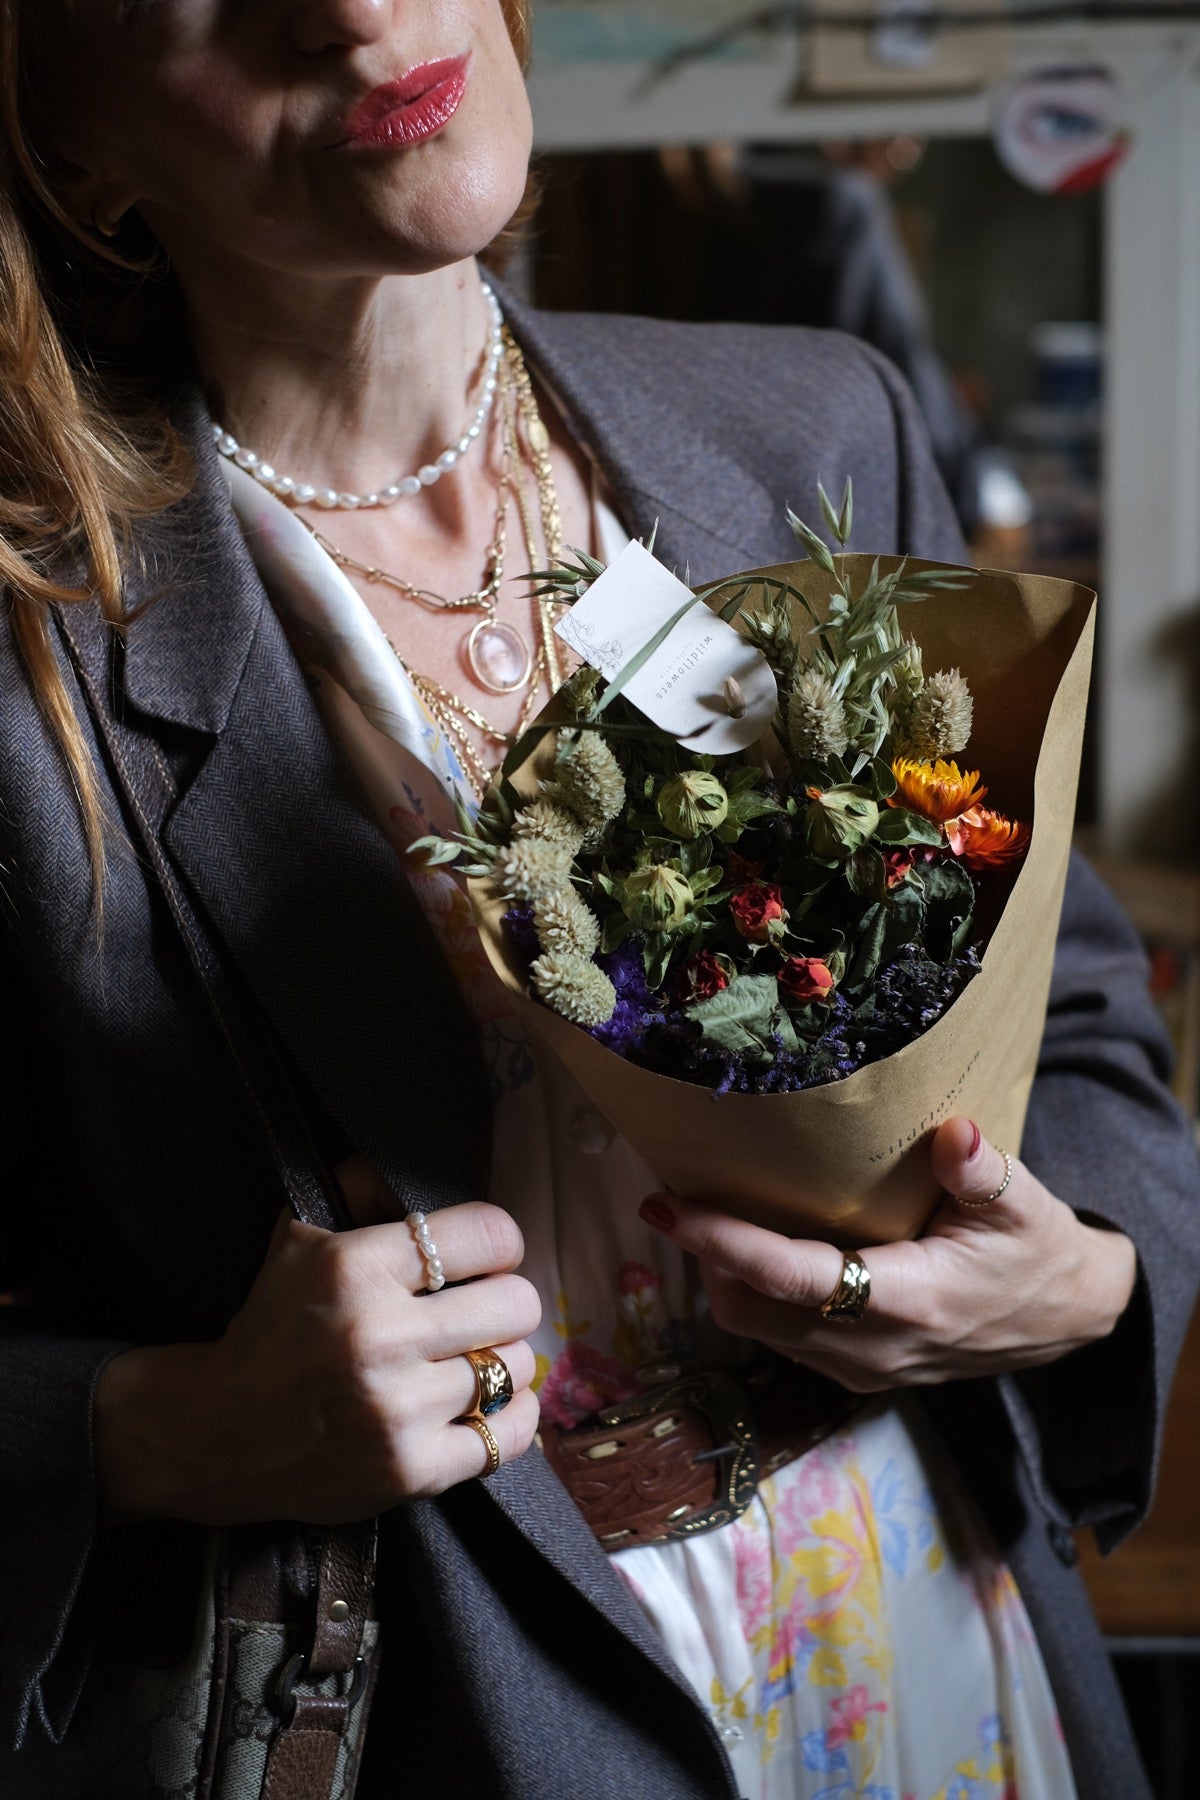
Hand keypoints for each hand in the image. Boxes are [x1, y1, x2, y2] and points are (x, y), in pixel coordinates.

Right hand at [95, 1203, 540, 1524]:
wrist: (216, 1431)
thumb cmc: (271, 1327)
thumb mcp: (297, 1242)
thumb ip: (358, 1194)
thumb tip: (400, 1165)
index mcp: (355, 1267)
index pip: (488, 1235)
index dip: (498, 1244)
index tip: (486, 1258)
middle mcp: (380, 1336)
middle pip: (516, 1304)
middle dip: (505, 1303)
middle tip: (482, 1313)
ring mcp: (397, 1410)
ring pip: (516, 1368)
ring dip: (502, 1362)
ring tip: (471, 1361)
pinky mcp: (409, 1471)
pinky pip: (509, 1436)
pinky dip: (512, 1417)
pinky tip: (490, 1404)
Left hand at [638, 1116, 1136, 1392]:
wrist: (1066, 1317)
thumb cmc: (1037, 1249)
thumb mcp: (1025, 1204)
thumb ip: (982, 1172)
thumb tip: (955, 1134)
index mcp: (911, 1301)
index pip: (793, 1277)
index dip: (724, 1243)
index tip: (668, 1206)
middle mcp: (875, 1347)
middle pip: (754, 1312)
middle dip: (706, 1258)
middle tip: (676, 1198)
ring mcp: (863, 1367)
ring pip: (761, 1331)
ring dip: (725, 1279)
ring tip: (704, 1217)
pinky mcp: (858, 1370)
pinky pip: (782, 1339)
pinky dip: (754, 1296)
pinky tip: (754, 1248)